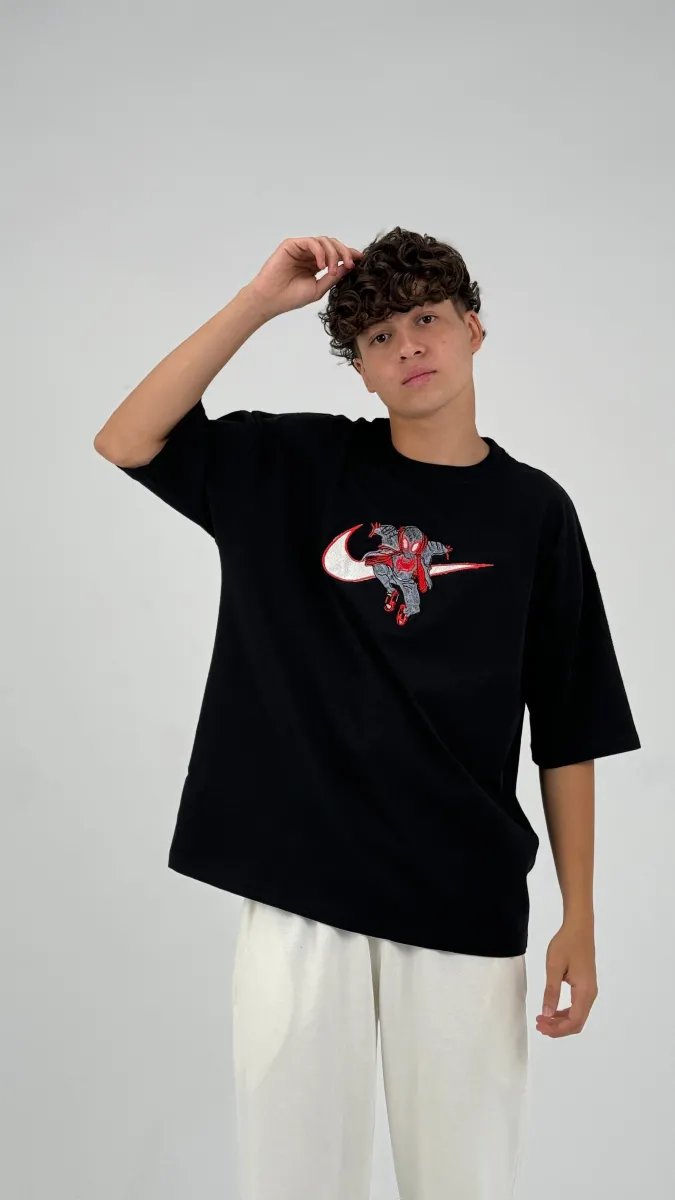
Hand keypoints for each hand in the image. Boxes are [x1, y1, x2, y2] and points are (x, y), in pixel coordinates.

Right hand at [247, 236, 362, 317]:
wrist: (270, 299)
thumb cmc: (290, 297)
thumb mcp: (318, 289)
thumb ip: (333, 277)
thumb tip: (349, 267)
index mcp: (316, 264)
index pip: (336, 254)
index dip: (349, 254)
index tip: (361, 260)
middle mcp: (309, 254)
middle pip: (333, 244)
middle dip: (344, 253)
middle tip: (350, 265)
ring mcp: (301, 248)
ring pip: (324, 241)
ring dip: (333, 254)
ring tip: (332, 270)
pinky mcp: (292, 244)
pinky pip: (311, 242)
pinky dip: (320, 251)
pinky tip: (322, 265)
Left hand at [536, 920, 597, 1036]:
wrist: (579, 927)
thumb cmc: (566, 944)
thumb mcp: (554, 966)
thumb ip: (551, 991)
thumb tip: (547, 1014)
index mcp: (584, 991)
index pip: (574, 1021)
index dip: (558, 1029)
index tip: (541, 1026)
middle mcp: (590, 994)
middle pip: (577, 1022)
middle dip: (558, 1028)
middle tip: (539, 1025)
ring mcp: (590, 990)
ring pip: (578, 1015)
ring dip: (561, 1021)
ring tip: (543, 1019)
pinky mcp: (586, 985)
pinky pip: (578, 1006)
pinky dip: (565, 1012)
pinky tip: (552, 1010)